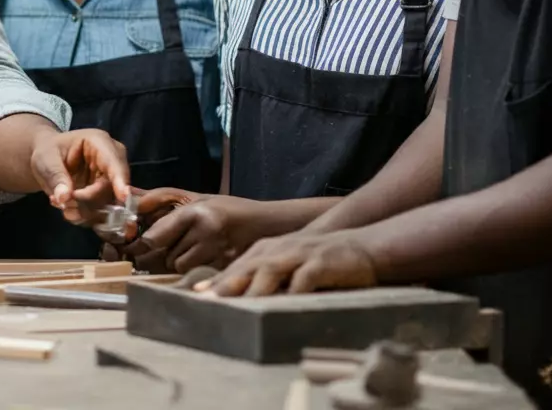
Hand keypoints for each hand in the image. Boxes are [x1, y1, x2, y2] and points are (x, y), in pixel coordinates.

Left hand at [29, 129, 128, 217]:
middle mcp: (111, 160)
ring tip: (61, 205)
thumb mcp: (45, 159)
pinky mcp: (106, 195)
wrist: (48, 161)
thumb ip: (56, 176)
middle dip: (89, 201)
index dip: (120, 180)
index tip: (123, 196)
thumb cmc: (48, 151)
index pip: (114, 162)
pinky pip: (101, 212)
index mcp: (99, 142)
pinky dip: (84, 216)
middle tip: (64, 205)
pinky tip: (66, 208)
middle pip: (112, 188)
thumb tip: (64, 197)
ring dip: (84, 212)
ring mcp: (111, 179)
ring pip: (108, 204)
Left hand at [122, 193, 278, 273]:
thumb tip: (130, 197)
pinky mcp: (226, 268)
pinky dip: (193, 272)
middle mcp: (206, 232)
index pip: (157, 235)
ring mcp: (217, 253)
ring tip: (190, 251)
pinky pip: (196, 276)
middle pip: (166, 256)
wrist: (268, 223)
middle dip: (159, 254)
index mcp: (196, 211)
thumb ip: (160, 199)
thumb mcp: (196, 198)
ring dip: (177, 263)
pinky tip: (201, 261)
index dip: (143, 243)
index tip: (134, 245)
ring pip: (179, 268)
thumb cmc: (228, 208)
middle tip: (161, 249)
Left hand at [201, 228, 378, 297]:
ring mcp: (298, 255)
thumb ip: (263, 277)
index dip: (216, 282)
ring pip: (270, 271)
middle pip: (247, 268)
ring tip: (238, 306)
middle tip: (206, 302)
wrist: (357, 244)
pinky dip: (293, 290)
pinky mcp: (319, 263)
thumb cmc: (316, 259)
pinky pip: (304, 278)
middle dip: (226, 285)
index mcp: (266, 251)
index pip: (236, 268)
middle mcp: (277, 250)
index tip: (194, 297)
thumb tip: (236, 299)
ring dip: (253, 288)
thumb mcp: (286, 264)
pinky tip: (284, 303)